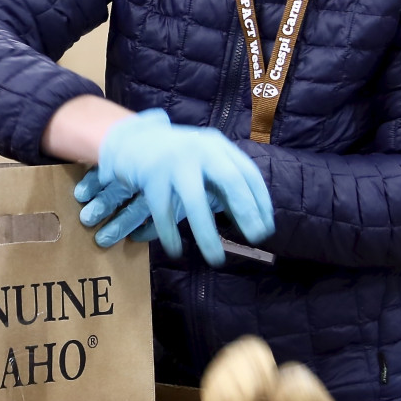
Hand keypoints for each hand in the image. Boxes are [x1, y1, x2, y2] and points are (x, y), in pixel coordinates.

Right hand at [74, 109, 272, 265]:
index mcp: (217, 146)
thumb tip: (253, 217)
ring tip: (217, 260)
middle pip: (229, 180)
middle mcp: (199, 149)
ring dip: (207, 234)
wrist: (133, 139)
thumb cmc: (177, 157)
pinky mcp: (151, 176)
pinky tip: (176, 252)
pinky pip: (163, 211)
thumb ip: (225, 180)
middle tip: (256, 239)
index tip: (268, 227)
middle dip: (245, 211)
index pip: (247, 173)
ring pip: (194, 202)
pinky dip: (169, 234)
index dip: (261, 201)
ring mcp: (174, 162)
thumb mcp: (205, 159)